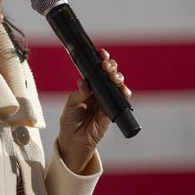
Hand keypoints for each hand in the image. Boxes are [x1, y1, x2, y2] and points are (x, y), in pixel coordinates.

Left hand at [56, 48, 130, 174]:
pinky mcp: (112, 111)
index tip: (101, 53)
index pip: (96, 70)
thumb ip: (78, 94)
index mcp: (89, 86)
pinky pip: (121, 100)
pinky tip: (122, 89)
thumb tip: (83, 82)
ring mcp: (107, 100)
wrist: (74, 141)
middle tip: (106, 65)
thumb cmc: (70, 121)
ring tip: (112, 76)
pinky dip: (124, 93)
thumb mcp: (71, 104)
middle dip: (110, 66)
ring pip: (117, 84)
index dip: (100, 60)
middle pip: (109, 74)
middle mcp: (99, 91)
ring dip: (117, 77)